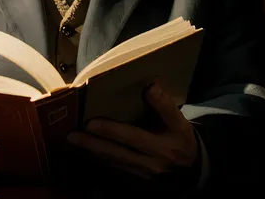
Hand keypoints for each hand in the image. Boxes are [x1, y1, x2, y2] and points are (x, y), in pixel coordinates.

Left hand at [67, 82, 198, 179]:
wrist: (192, 168)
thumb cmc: (181, 138)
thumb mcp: (179, 121)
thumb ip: (164, 105)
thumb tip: (150, 86)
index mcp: (160, 148)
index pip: (132, 138)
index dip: (111, 130)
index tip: (92, 122)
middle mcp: (148, 163)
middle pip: (116, 153)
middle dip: (92, 144)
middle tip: (72, 135)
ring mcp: (140, 173)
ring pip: (112, 162)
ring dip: (91, 151)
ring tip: (74, 141)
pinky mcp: (135, 177)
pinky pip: (114, 167)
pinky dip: (99, 158)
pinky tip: (86, 150)